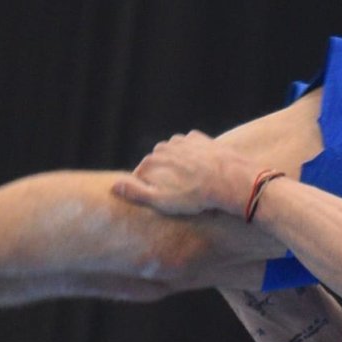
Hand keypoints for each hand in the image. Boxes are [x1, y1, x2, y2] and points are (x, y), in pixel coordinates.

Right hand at [111, 131, 250, 216]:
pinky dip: (193, 158)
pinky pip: (190, 149)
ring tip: (191, 184)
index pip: (141, 176)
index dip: (151, 190)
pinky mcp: (198, 139)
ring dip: (179, 166)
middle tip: (180, 194)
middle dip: (165, 177)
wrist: (228, 180)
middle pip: (157, 164)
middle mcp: (162, 148)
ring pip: (174, 155)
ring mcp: (181, 141)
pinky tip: (202, 170)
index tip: (164, 202)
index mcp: (150, 162)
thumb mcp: (161, 201)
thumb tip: (113, 185)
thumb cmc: (194, 196)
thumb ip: (135, 192)